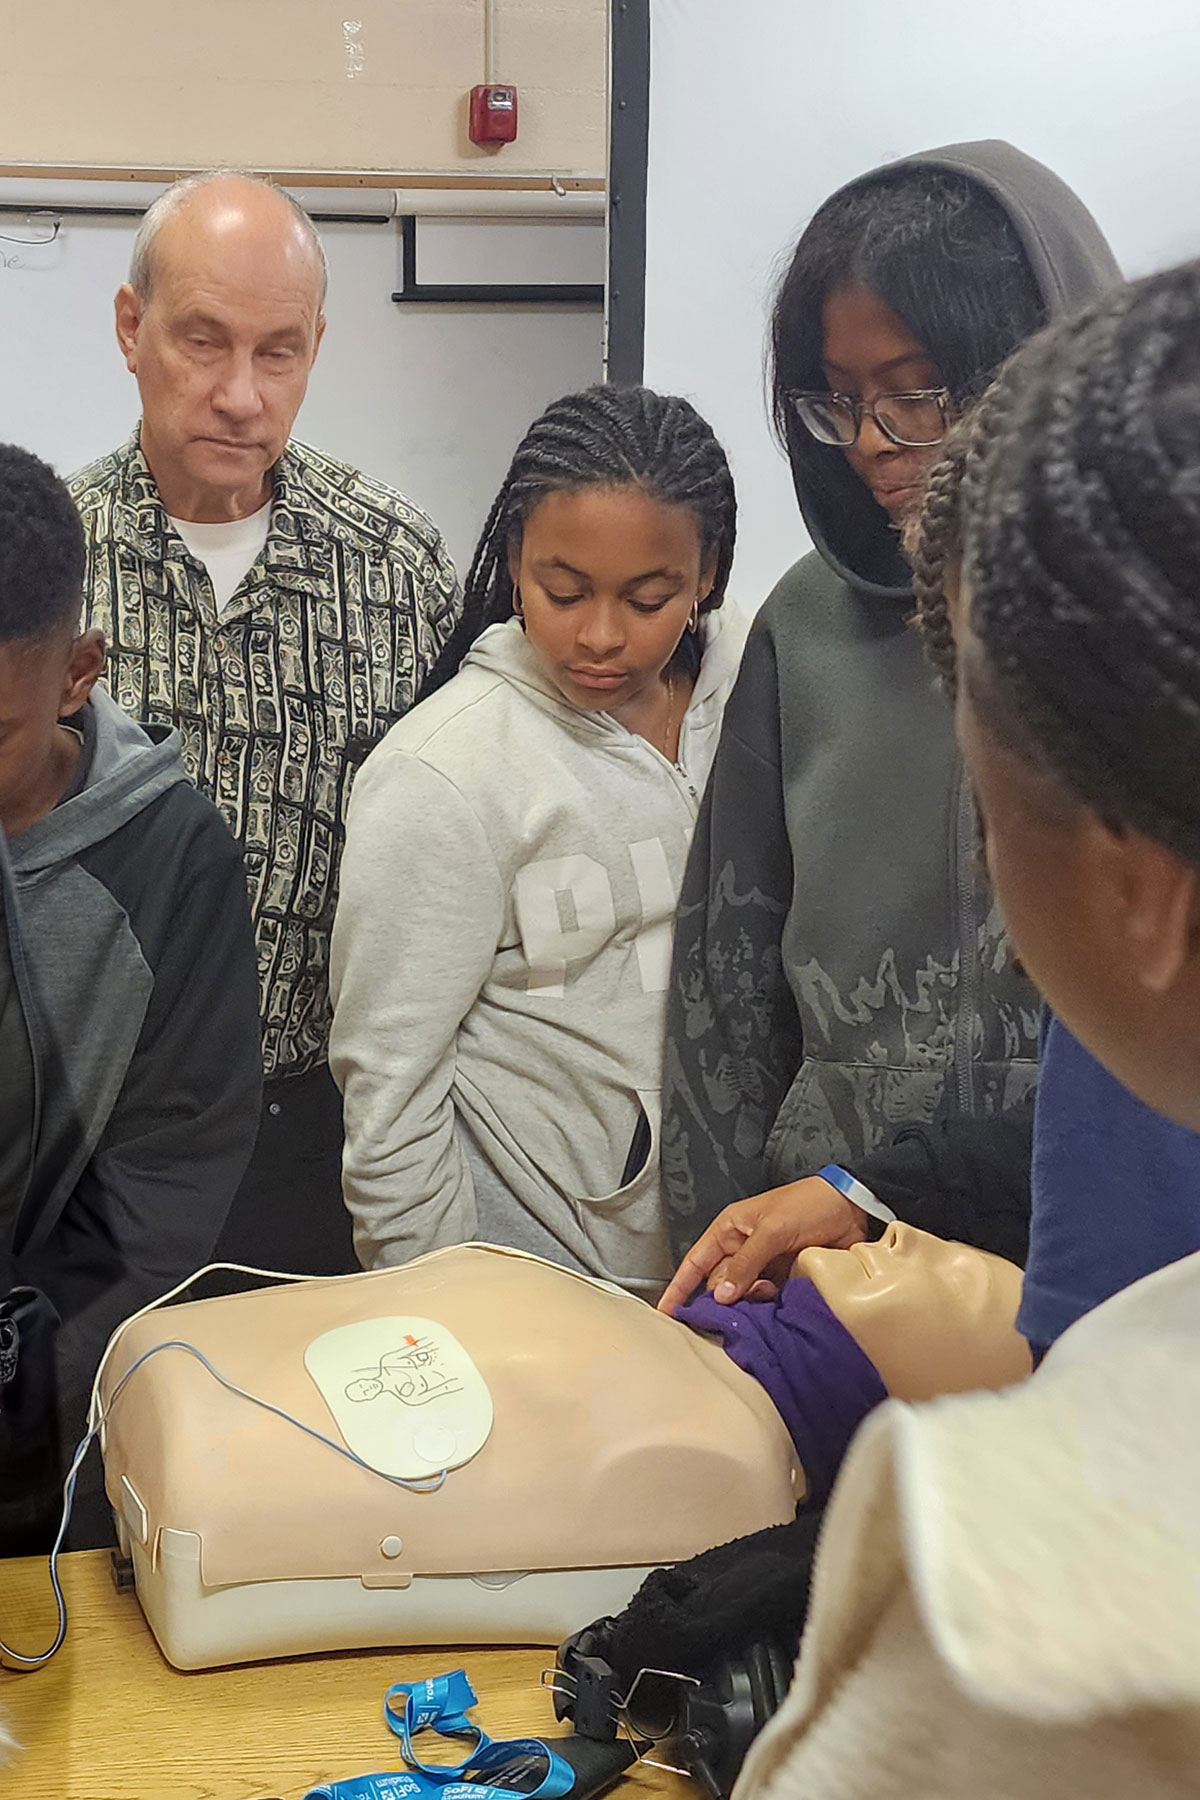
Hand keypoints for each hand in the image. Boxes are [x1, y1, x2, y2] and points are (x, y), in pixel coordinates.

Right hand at [657, 1176, 869, 1313]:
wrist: (852, 1208)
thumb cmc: (808, 1204)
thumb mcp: (772, 1230)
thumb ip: (746, 1263)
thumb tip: (723, 1296)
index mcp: (731, 1230)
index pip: (695, 1262)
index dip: (679, 1287)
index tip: (666, 1313)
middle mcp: (743, 1250)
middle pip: (719, 1285)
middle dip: (724, 1299)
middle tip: (738, 1306)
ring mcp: (764, 1266)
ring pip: (744, 1296)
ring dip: (751, 1304)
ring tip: (768, 1298)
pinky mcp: (785, 1279)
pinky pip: (768, 1301)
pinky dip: (770, 1308)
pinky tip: (779, 1306)